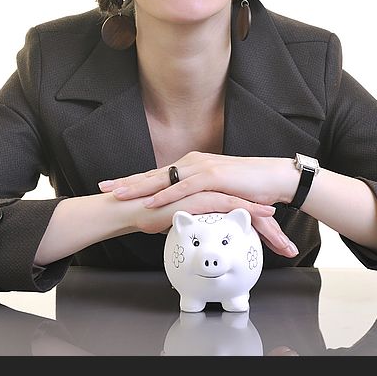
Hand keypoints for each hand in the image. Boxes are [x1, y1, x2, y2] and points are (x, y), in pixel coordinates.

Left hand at [99, 152, 298, 257]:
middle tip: (104, 187)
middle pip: (153, 174)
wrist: (273, 179)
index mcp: (191, 167)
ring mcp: (201, 169)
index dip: (133, 181)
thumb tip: (184, 211)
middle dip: (127, 182)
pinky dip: (165, 196)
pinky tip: (150, 202)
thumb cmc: (247, 188)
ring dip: (139, 188)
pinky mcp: (213, 177)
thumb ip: (199, 198)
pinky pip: (184, 188)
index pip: (157, 175)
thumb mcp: (216, 193)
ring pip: (163, 179)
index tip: (111, 187)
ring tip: (118, 196)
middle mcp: (192, 164)